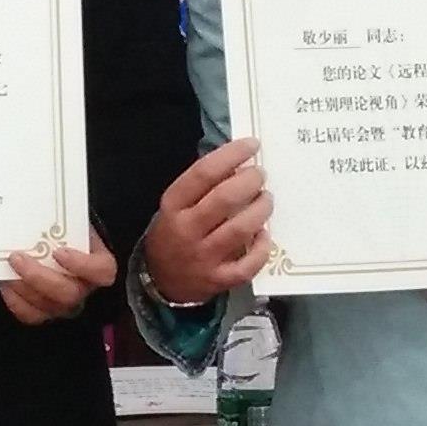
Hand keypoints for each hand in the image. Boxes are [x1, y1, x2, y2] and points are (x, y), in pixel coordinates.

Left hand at [2, 229, 118, 325]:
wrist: (60, 246)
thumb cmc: (68, 234)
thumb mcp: (74, 223)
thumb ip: (66, 219)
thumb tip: (41, 200)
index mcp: (98, 266)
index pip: (102, 272)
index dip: (82, 265)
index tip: (60, 251)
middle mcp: (83, 289)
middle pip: (68, 294)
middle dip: (39, 277)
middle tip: (18, 257)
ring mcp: (65, 304)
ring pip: (47, 306)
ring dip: (23, 287)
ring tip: (8, 267)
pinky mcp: (45, 312)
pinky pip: (30, 315)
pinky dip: (15, 300)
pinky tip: (6, 282)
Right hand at [142, 139, 270, 304]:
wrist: (160, 280)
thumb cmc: (174, 233)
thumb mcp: (177, 205)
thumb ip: (203, 186)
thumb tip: (240, 163)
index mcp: (174, 205)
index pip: (203, 173)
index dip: (231, 155)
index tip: (252, 145)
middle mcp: (186, 230)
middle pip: (224, 199)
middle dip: (250, 181)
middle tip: (261, 174)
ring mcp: (203, 258)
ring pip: (240, 229)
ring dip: (261, 209)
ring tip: (267, 200)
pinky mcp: (218, 280)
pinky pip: (247, 265)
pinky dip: (262, 248)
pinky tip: (264, 235)